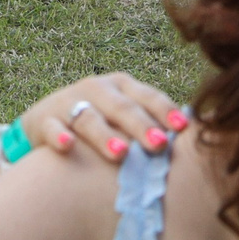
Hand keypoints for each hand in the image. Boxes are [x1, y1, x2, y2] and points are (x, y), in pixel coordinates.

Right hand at [14, 73, 188, 163]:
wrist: (43, 124)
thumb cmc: (98, 125)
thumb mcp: (122, 119)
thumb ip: (151, 125)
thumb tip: (195, 140)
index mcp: (122, 86)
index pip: (148, 96)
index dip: (166, 110)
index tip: (184, 128)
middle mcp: (97, 89)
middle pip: (122, 107)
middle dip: (142, 126)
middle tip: (159, 145)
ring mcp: (68, 103)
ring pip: (88, 118)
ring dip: (105, 135)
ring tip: (121, 153)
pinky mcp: (43, 120)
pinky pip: (52, 129)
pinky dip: (59, 137)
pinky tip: (67, 148)